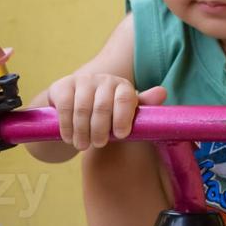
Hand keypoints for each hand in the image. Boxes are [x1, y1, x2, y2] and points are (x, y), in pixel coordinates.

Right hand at [46, 72, 166, 149]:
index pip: (126, 98)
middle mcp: (104, 79)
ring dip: (82, 131)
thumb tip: (162, 92)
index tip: (120, 135)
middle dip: (100, 130)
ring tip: (82, 146)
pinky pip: (65, 107)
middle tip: (98, 145)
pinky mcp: (63, 85)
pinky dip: (67, 126)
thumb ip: (143, 107)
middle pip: (103, 107)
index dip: (123, 117)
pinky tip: (68, 137)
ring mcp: (83, 81)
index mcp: (123, 87)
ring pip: (82, 109)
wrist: (74, 109)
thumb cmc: (107, 115)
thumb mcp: (125, 115)